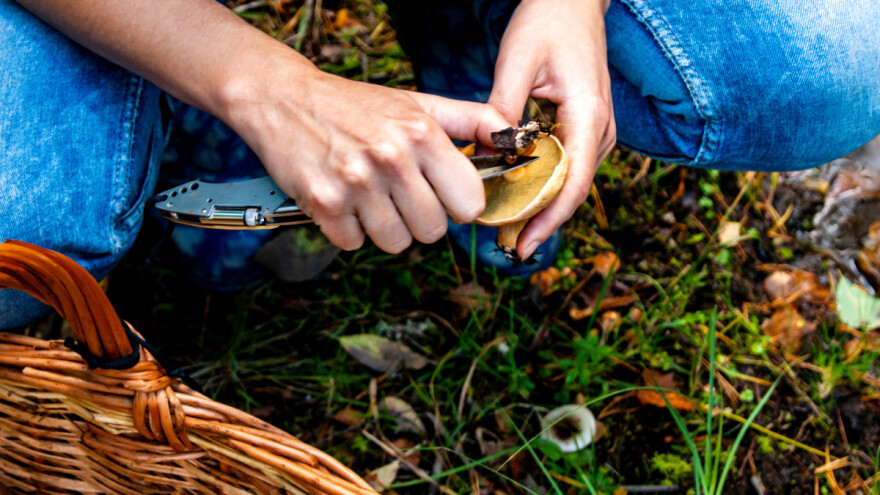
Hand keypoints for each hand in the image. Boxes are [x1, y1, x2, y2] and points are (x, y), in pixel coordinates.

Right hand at [227, 66, 509, 252]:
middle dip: (418, 218)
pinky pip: (354, 244)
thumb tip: (514, 136)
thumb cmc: (356, 105)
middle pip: (432, 230)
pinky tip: (341, 200)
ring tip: (368, 195)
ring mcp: (355, 182)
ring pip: (395, 243)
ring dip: (384, 227)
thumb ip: (470, 119)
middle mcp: (392, 158)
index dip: (456, 204)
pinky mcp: (322, 203)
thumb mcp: (417, 102)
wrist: (283, 98)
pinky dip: (348, 229)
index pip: (468, 203)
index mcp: (422, 134)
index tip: (441, 194)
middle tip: (397, 193)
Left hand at [489, 0, 615, 258]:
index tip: (523, 244)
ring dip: (543, 208)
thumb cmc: (547, 22)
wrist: (573, 3)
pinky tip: (520, 200)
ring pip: (572, 183)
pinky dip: (545, 187)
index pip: (573, 182)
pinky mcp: (586, 129)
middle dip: (542, 221)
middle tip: (506, 246)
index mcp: (588, 114)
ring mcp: (597, 131)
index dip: (548, 219)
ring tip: (509, 231)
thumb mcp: (516, 61)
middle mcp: (600, 129)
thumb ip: (502, 109)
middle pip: (574, 191)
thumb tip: (488, 154)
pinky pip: (568, 168)